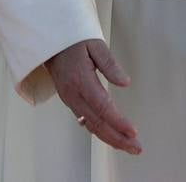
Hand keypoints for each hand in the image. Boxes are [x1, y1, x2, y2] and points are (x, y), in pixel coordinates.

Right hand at [45, 39, 141, 154]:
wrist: (50, 42)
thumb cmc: (73, 39)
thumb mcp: (95, 44)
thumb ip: (110, 64)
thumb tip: (124, 82)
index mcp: (81, 80)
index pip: (102, 107)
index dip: (118, 122)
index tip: (132, 131)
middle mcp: (74, 94)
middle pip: (97, 123)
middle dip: (118, 138)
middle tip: (136, 147)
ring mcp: (70, 100)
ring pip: (91, 125)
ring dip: (110, 138)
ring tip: (128, 145)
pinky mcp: (70, 100)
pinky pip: (85, 120)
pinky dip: (99, 131)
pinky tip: (110, 135)